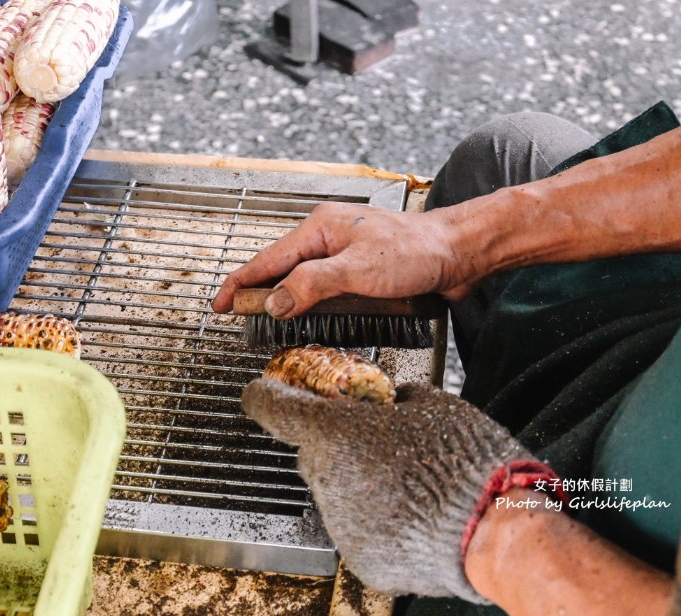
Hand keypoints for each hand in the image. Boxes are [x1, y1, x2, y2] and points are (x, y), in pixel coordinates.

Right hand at [211, 201, 486, 317]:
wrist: (460, 252)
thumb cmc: (417, 251)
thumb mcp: (357, 270)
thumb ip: (312, 285)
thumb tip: (275, 302)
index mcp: (320, 229)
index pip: (267, 260)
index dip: (240, 284)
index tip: (220, 306)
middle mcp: (328, 237)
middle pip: (280, 269)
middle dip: (260, 293)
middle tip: (241, 318)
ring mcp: (345, 253)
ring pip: (303, 279)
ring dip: (287, 299)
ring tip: (268, 320)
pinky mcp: (361, 269)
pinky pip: (325, 286)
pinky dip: (313, 302)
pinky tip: (311, 315)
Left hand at [242, 379, 553, 600]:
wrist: (493, 529)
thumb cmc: (464, 458)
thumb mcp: (434, 404)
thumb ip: (399, 400)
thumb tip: (395, 399)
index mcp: (335, 433)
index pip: (272, 408)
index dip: (264, 396)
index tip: (262, 392)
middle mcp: (326, 480)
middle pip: (312, 456)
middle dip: (335, 447)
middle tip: (376, 443)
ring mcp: (340, 525)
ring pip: (336, 496)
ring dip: (360, 488)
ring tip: (408, 487)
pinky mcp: (359, 560)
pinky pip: (359, 532)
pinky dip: (378, 524)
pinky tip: (411, 518)